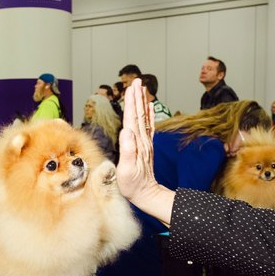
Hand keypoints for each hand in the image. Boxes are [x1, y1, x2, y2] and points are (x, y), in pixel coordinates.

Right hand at [116, 78, 156, 203]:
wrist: (147, 195)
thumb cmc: (133, 185)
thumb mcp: (126, 169)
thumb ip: (127, 149)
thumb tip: (126, 130)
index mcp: (135, 143)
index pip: (133, 118)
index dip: (132, 102)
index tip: (131, 88)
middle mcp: (142, 140)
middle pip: (139, 114)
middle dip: (137, 97)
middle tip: (136, 81)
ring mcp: (145, 143)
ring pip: (143, 118)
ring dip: (142, 102)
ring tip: (141, 88)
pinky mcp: (145, 147)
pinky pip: (148, 126)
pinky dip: (148, 114)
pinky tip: (148, 107)